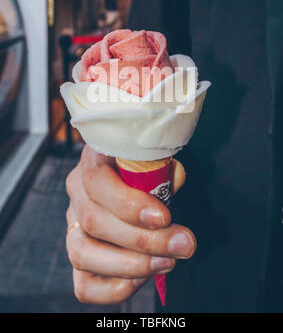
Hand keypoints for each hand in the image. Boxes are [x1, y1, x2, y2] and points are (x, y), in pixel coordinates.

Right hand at [66, 145, 195, 304]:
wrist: (139, 178)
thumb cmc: (149, 166)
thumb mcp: (155, 158)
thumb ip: (161, 169)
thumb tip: (172, 184)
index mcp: (93, 159)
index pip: (96, 183)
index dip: (128, 204)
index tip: (165, 217)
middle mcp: (76, 192)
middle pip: (93, 222)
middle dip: (144, 240)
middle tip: (183, 244)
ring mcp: (73, 224)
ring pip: (82, 254)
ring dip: (131, 265)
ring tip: (168, 261)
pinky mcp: (81, 254)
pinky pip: (84, 285)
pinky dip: (116, 288)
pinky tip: (145, 276)